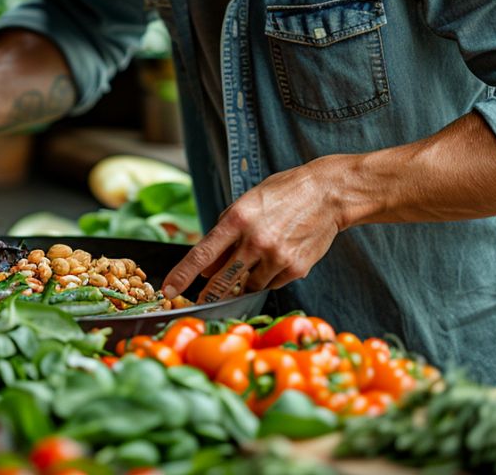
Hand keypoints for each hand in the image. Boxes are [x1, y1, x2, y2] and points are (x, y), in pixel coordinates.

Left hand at [161, 154, 360, 302]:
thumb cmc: (281, 195)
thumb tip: (205, 270)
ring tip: (258, 259)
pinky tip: (277, 257)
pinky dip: (268, 277)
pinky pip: (272, 284)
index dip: (182, 275)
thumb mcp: (245, 205)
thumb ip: (223, 237)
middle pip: (223, 281)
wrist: (327, 193)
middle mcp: (255, 241)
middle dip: (209, 295)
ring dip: (245, 281)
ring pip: (249, 286)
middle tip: (201, 302)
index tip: (167, 290)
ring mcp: (277, 257)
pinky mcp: (296, 269)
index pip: (202, 254)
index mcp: (237, 219)